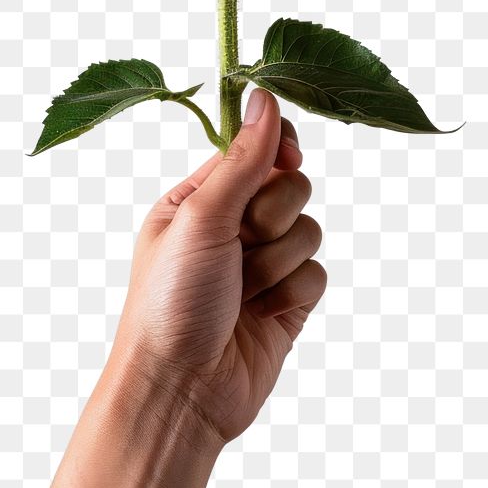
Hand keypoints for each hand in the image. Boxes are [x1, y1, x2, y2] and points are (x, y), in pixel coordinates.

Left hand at [112, 88, 326, 445]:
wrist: (181, 392)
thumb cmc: (170, 303)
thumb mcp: (199, 218)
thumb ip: (241, 159)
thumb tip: (264, 96)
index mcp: (200, 198)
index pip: (254, 149)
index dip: (277, 149)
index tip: (287, 159)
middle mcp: (233, 226)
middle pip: (291, 186)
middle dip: (273, 216)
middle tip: (242, 243)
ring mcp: (262, 264)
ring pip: (309, 229)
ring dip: (279, 261)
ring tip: (243, 291)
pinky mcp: (287, 300)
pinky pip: (318, 273)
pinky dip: (293, 292)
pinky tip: (262, 315)